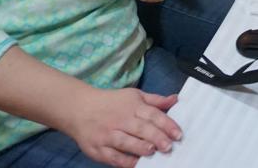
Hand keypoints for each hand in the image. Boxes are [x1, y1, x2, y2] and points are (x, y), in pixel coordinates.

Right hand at [63, 86, 180, 166]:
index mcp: (132, 106)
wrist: (79, 108)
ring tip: (152, 151)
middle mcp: (120, 120)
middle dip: (156, 137)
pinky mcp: (97, 148)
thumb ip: (155, 100)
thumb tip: (176, 99)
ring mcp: (107, 134)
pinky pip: (112, 157)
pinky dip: (123, 161)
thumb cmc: (111, 103)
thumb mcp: (134, 96)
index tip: (178, 134)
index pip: (152, 115)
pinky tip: (135, 164)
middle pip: (140, 128)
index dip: (166, 124)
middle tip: (168, 146)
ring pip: (125, 142)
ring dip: (139, 147)